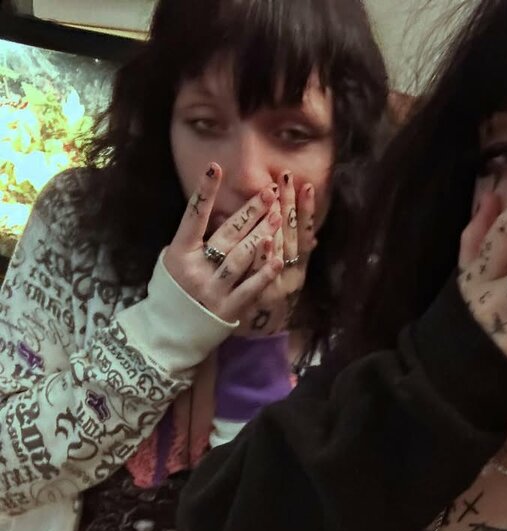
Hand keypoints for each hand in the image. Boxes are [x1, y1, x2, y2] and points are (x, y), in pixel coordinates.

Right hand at [162, 163, 284, 323]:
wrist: (170, 331)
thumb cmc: (173, 290)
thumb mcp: (172, 260)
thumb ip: (192, 240)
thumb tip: (215, 212)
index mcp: (179, 253)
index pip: (193, 216)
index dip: (205, 192)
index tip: (216, 167)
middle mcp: (196, 269)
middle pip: (227, 234)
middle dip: (250, 212)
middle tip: (269, 192)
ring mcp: (213, 290)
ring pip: (242, 257)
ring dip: (262, 234)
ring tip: (278, 216)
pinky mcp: (228, 308)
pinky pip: (250, 287)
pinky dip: (265, 272)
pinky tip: (280, 257)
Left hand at [237, 173, 317, 337]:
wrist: (248, 334)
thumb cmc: (264, 303)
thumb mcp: (283, 280)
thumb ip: (294, 258)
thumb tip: (312, 237)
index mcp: (298, 269)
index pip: (302, 234)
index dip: (306, 211)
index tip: (306, 185)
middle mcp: (290, 277)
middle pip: (290, 237)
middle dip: (288, 205)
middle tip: (286, 177)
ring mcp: (273, 288)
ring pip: (278, 252)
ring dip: (275, 223)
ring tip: (273, 194)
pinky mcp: (255, 300)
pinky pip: (261, 277)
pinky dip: (266, 259)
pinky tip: (265, 240)